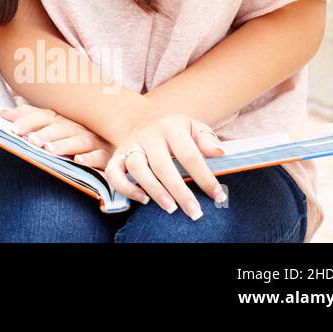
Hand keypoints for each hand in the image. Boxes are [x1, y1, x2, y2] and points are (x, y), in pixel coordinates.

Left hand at [0, 104, 113, 169]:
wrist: (112, 142)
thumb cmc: (74, 136)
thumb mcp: (52, 127)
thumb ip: (28, 118)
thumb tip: (1, 112)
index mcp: (62, 120)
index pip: (43, 116)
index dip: (27, 121)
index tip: (12, 129)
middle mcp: (76, 127)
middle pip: (58, 128)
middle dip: (43, 134)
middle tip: (30, 141)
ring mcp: (92, 140)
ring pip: (77, 141)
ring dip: (63, 145)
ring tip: (49, 150)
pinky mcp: (106, 154)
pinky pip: (100, 156)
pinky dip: (90, 158)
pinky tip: (79, 161)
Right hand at [104, 111, 226, 218]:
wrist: (143, 119)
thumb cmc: (176, 130)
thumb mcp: (194, 127)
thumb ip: (207, 139)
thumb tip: (218, 153)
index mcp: (171, 127)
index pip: (189, 155)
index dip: (204, 177)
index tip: (218, 196)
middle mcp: (148, 136)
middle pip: (162, 165)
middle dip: (180, 192)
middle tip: (195, 212)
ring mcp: (130, 145)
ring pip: (137, 168)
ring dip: (154, 190)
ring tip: (170, 208)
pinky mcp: (117, 156)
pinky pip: (114, 173)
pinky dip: (125, 188)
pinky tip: (143, 199)